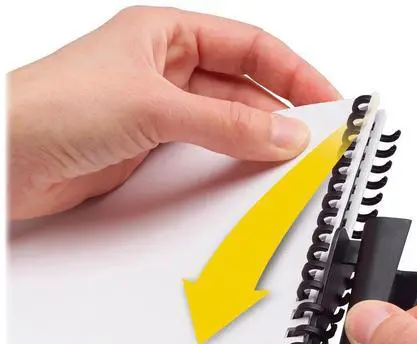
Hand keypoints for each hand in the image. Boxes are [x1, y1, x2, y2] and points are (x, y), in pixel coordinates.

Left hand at [8, 6, 339, 219]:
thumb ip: (225, 124)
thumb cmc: (50, 107)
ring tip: (292, 162)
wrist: (1, 161)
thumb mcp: (152, 106)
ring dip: (260, 143)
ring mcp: (163, 114)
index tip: (328, 101)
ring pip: (229, 125)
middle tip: (317, 141)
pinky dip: (233, 167)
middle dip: (282, 113)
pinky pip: (208, 155)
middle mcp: (168, 72)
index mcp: (167, 35)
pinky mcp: (154, 152)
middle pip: (245, 89)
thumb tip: (283, 134)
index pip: (251, 48)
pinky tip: (252, 178)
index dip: (294, 73)